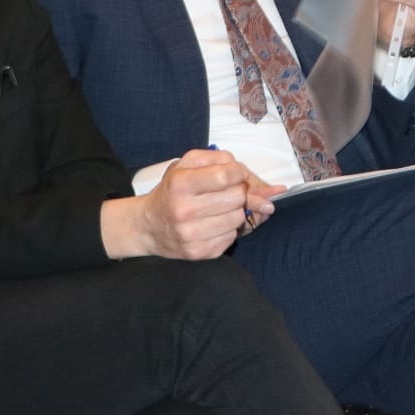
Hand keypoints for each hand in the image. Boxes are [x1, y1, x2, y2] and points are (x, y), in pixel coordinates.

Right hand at [119, 149, 279, 260]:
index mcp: (180, 183)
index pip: (226, 175)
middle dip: (238, 192)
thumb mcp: (188, 164)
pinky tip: (213, 224)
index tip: (234, 175)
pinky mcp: (198, 253)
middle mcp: (184, 210)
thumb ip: (222, 161)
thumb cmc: (173, 190)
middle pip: (237, 198)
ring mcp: (191, 235)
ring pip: (238, 219)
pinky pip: (231, 237)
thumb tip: (266, 185)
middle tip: (226, 192)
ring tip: (218, 208)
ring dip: (235, 211)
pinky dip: (228, 229)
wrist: (148, 226)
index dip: (238, 173)